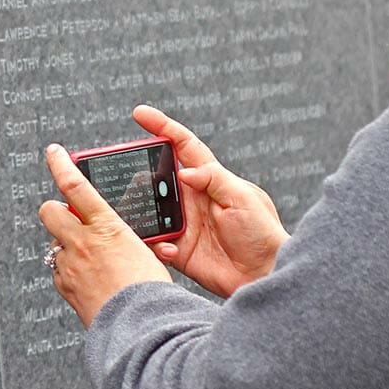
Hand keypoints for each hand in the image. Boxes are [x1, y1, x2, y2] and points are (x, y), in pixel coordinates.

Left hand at [39, 143, 171, 327]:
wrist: (140, 329)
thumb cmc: (150, 291)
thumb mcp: (148, 251)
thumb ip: (129, 236)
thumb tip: (125, 232)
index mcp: (106, 226)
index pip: (75, 185)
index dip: (60, 164)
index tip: (54, 152)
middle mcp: (81, 243)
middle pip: (50, 211)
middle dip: (57, 210)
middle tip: (73, 218)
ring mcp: (69, 266)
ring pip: (55, 244)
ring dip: (68, 245)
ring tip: (93, 259)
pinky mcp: (65, 288)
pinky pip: (59, 271)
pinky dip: (70, 270)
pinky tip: (89, 279)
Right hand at [133, 104, 288, 297]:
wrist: (265, 274)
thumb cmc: (262, 232)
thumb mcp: (243, 198)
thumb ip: (214, 179)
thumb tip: (184, 171)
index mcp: (209, 178)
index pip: (182, 145)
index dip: (162, 127)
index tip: (140, 114)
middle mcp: (192, 198)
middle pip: (157, 176)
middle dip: (139, 172)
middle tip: (123, 173)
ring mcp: (183, 222)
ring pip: (150, 208)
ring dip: (140, 209)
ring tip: (135, 211)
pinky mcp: (179, 248)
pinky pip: (155, 242)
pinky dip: (155, 244)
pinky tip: (167, 248)